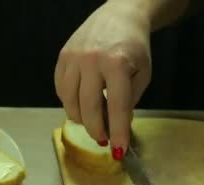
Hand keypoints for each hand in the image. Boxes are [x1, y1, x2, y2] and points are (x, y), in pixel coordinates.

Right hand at [54, 0, 152, 157]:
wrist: (120, 16)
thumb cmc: (134, 47)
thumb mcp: (143, 75)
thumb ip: (130, 102)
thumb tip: (115, 128)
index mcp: (116, 63)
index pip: (116, 107)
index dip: (117, 132)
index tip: (118, 149)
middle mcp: (91, 60)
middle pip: (88, 108)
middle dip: (96, 130)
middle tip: (104, 139)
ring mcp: (73, 58)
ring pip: (69, 102)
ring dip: (81, 118)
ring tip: (93, 122)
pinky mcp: (62, 57)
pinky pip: (61, 90)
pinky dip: (70, 103)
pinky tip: (81, 104)